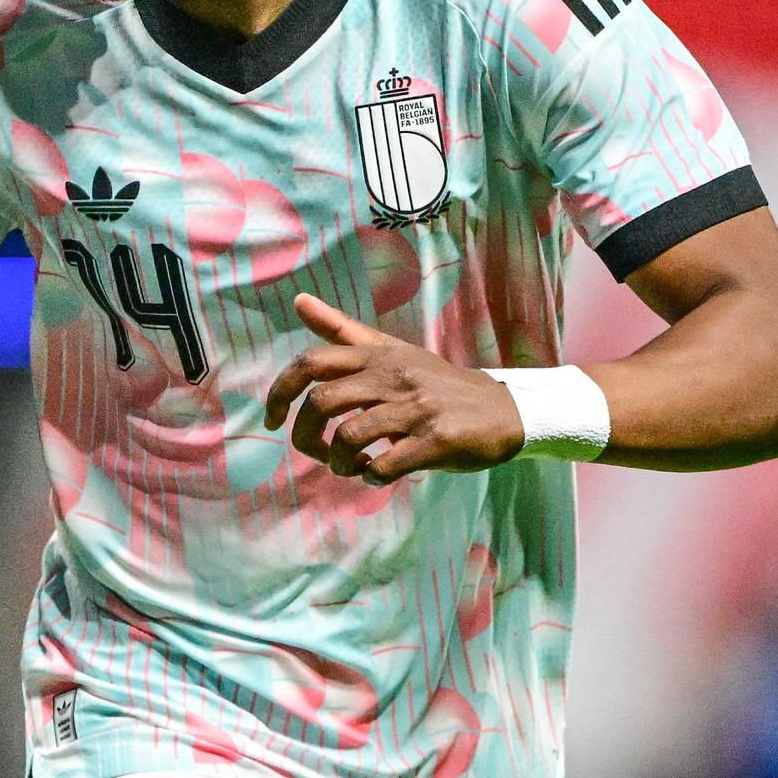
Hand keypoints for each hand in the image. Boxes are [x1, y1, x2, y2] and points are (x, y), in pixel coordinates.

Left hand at [264, 295, 523, 484]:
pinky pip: (386, 465)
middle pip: (321, 402)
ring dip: (339, 462)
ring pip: (350, 436)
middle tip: (317, 453)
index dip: (280, 391)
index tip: (273, 419)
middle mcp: (392, 377)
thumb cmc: (437, 382)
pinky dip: (371, 477)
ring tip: (351, 466)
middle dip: (306, 436)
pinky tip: (378, 474)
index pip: (310, 362)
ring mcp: (415, 408)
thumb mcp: (391, 350)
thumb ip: (342, 330)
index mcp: (376, 356)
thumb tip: (299, 300)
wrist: (504, 409)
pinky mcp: (437, 440)